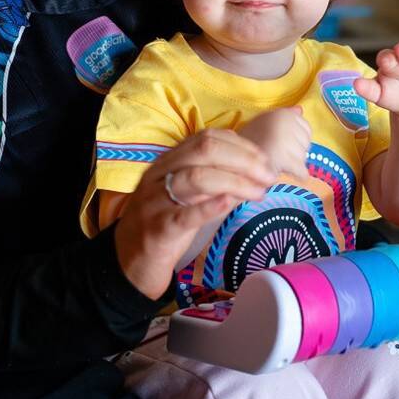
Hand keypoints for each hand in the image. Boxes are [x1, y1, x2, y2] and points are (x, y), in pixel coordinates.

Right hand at [115, 129, 275, 298]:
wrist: (129, 260)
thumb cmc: (165, 222)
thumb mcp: (184, 194)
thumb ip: (211, 177)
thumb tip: (253, 166)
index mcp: (167, 162)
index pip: (206, 138)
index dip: (241, 146)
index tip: (265, 161)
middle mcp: (159, 175)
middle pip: (204, 152)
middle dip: (244, 160)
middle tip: (269, 176)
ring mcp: (156, 201)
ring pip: (196, 179)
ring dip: (235, 182)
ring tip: (259, 193)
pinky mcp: (157, 229)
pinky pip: (184, 215)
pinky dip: (209, 207)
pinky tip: (229, 203)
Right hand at [237, 107, 309, 179]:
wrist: (231, 163)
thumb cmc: (246, 146)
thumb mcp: (263, 124)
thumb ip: (283, 117)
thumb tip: (300, 109)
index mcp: (281, 112)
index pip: (306, 129)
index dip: (296, 141)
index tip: (280, 146)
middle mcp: (284, 121)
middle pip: (306, 144)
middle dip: (295, 153)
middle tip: (276, 156)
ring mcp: (283, 138)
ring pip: (304, 158)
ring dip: (293, 165)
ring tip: (274, 164)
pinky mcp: (283, 157)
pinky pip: (301, 172)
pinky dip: (296, 177)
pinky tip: (282, 174)